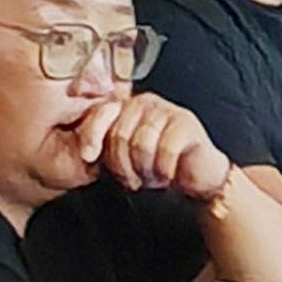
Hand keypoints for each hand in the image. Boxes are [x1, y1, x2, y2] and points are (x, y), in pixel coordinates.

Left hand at [84, 91, 229, 204]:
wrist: (196, 175)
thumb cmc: (158, 166)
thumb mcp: (123, 157)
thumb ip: (105, 147)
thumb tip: (85, 153)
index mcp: (125, 107)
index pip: (100, 115)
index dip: (91, 137)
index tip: (89, 158)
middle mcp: (144, 103)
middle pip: (119, 135)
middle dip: (124, 166)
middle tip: (135, 179)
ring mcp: (166, 110)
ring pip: (142, 144)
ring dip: (146, 171)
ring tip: (153, 177)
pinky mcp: (186, 123)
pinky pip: (165, 150)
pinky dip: (164, 170)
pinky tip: (167, 174)